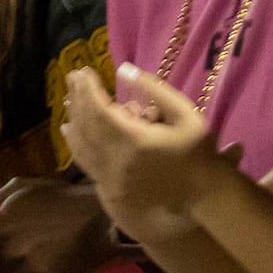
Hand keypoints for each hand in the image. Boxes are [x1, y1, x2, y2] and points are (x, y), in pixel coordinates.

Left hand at [57, 69, 232, 236]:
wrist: (202, 202)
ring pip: (80, 145)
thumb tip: (123, 70)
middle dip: (78, 99)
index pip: (99, 109)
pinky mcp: (109, 191)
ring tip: (70, 98)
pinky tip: (70, 130)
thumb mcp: (187, 115)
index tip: (83, 71)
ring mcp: (110, 179)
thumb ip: (155, 90)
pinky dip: (75, 143)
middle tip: (73, 78)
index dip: (88, 89)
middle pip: (85, 125)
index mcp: (134, 140)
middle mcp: (115, 161)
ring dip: (73, 119)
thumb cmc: (199, 156)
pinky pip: (85, 162)